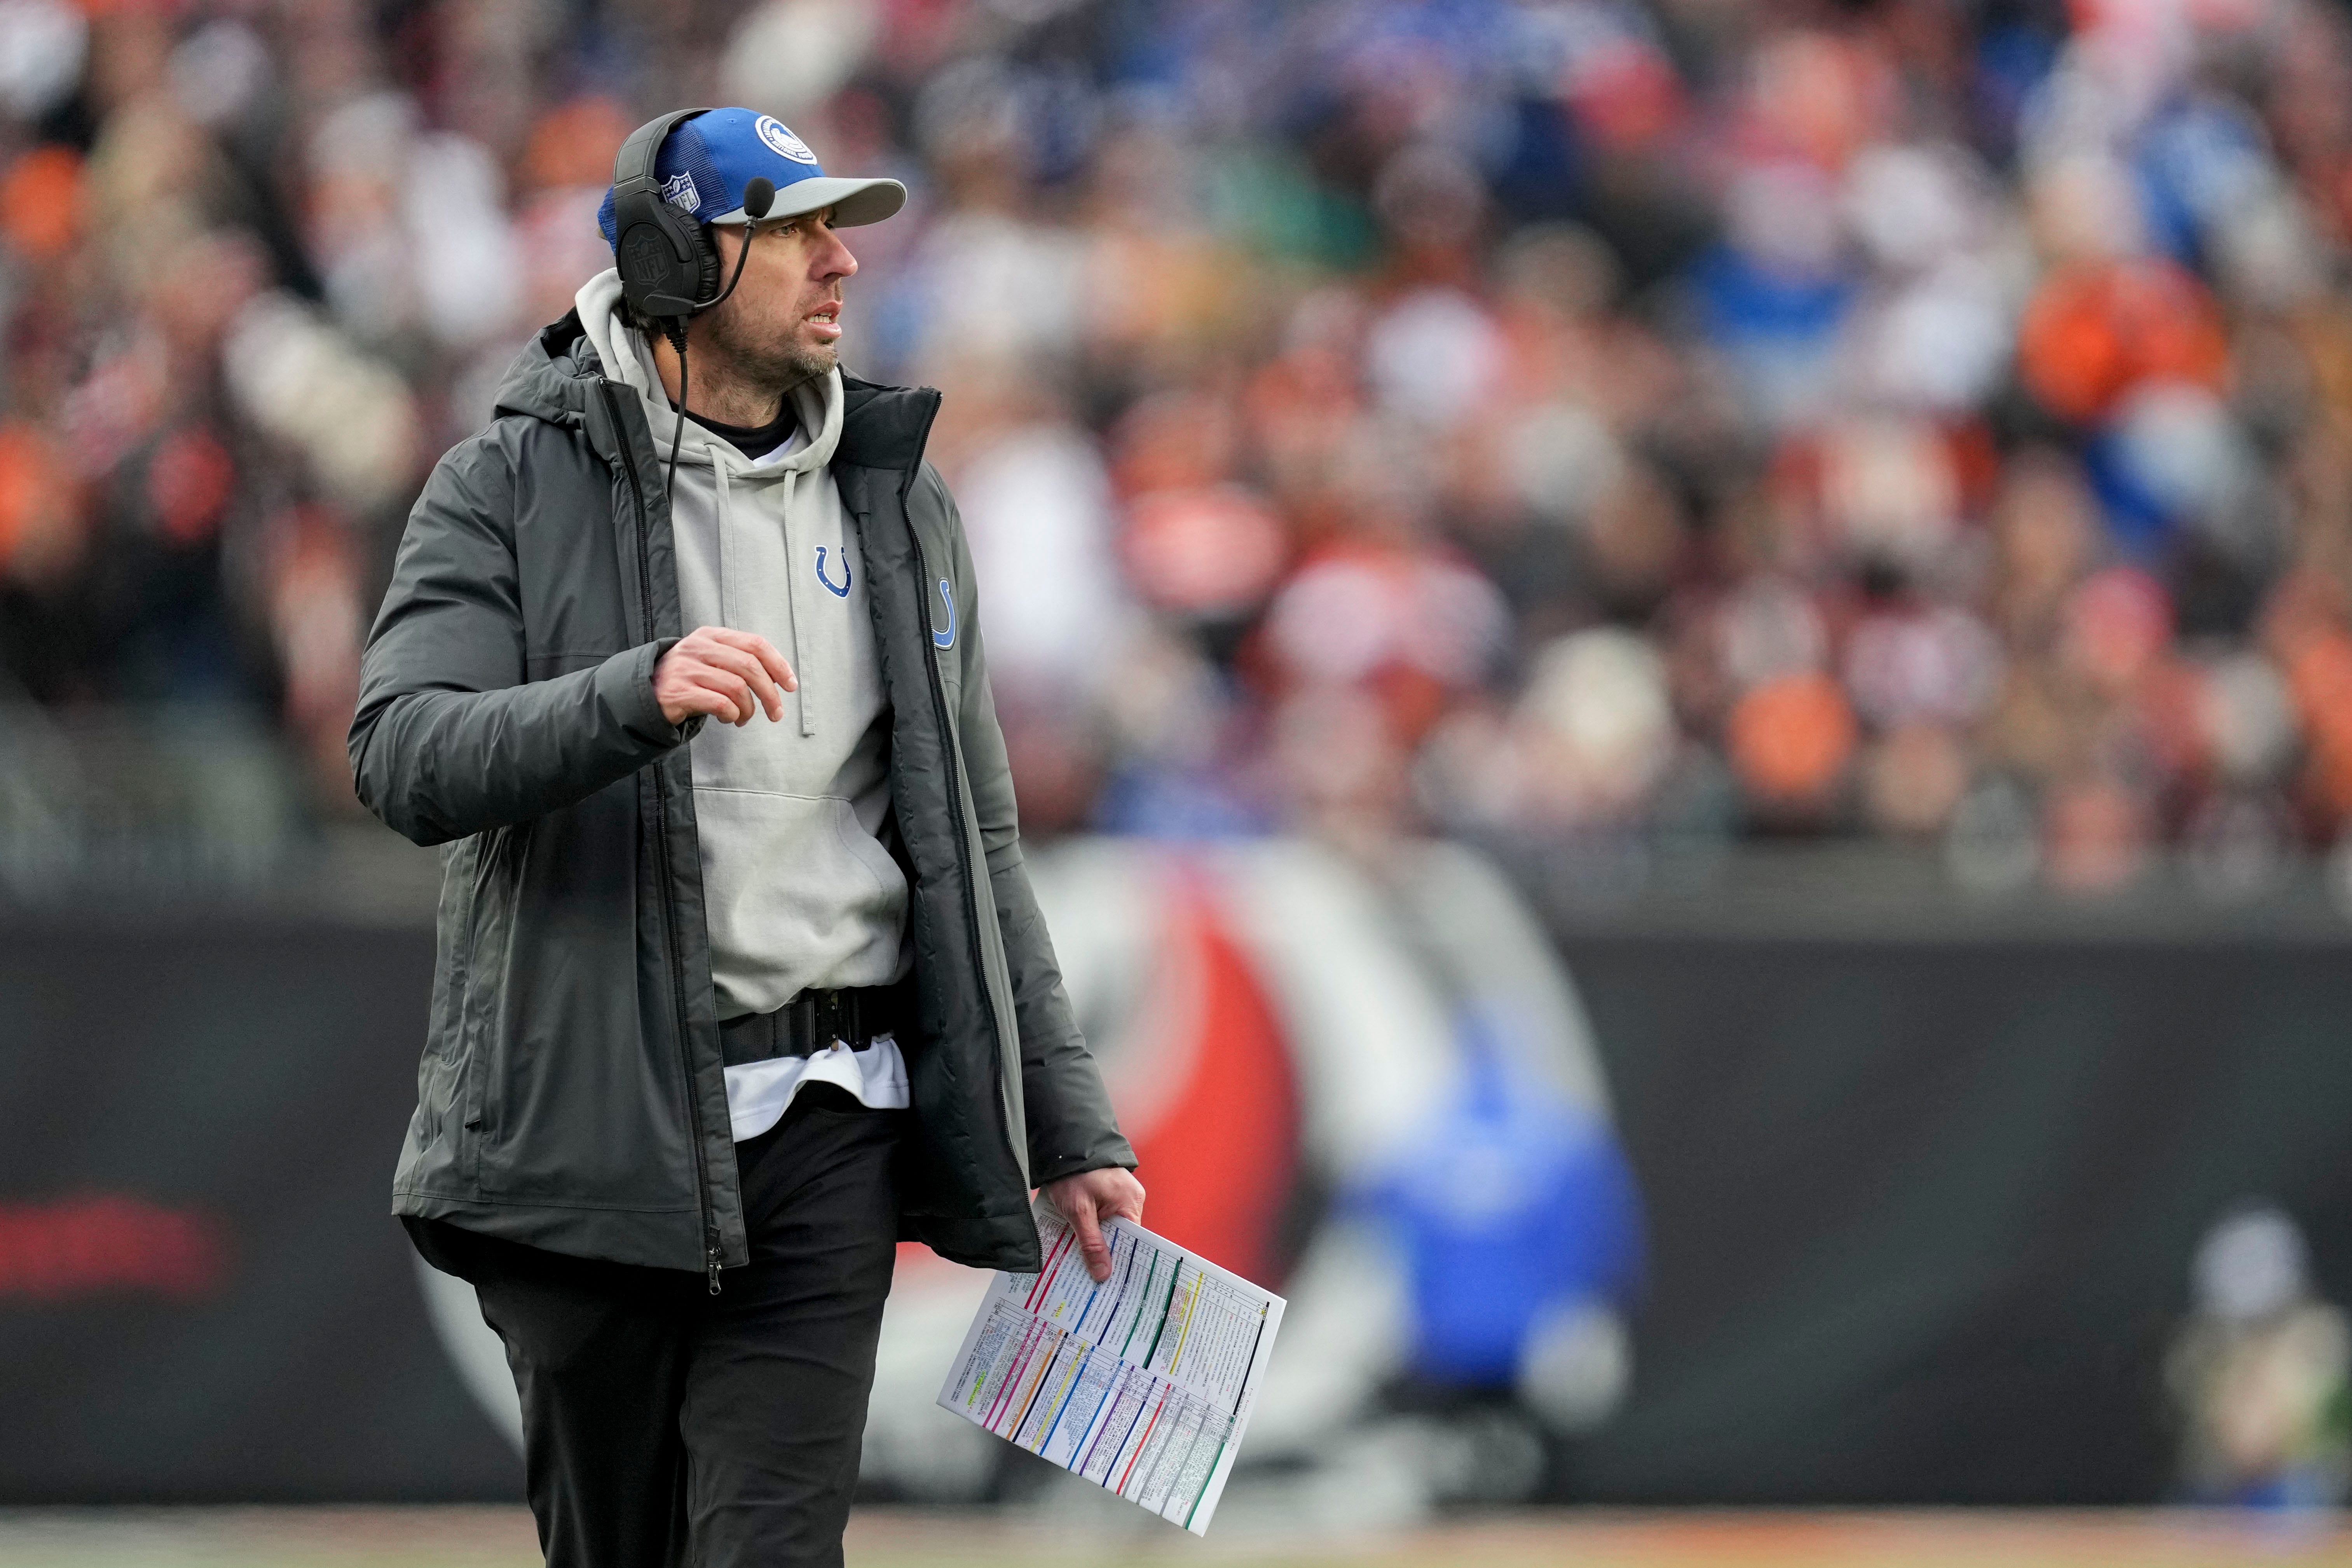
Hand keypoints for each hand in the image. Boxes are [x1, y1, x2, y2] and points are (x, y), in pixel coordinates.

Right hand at [654, 626, 795, 726]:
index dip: (778, 665)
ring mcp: (686, 669)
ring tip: (743, 718)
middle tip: (776, 713)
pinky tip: (729, 719)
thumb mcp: (711, 659)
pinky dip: (732, 715)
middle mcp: (698, 648)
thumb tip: (779, 678)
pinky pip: (719, 704)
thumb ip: (740, 661)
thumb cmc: (689, 678)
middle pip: (749, 667)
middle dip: (770, 693)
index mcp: (712, 636)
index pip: (755, 644)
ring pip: (736, 687)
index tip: (791, 685)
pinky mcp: (678, 692)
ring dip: (748, 709)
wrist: (645, 692)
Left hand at [1042, 1166, 1145, 1282]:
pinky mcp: (1106, 1193)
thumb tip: (1104, 1275)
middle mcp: (1130, 1199)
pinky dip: (1090, 1229)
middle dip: (1105, 1255)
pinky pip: (1102, 1218)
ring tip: (1081, 1266)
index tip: (1108, 1284)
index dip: (1120, 1262)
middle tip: (1091, 1280)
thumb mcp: (1079, 1211)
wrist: (1060, 1142)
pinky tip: (1077, 1242)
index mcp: (1130, 1202)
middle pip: (1120, 1237)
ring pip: (1109, 1229)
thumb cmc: (1073, 1173)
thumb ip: (1092, 1243)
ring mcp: (1118, 1195)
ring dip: (1095, 1242)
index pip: (1132, 1242)